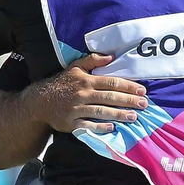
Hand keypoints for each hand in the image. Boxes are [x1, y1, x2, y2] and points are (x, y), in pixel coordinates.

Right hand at [27, 53, 147, 134]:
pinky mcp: (71, 123)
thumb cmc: (61, 83)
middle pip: (109, 97)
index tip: (142, 90)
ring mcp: (76, 109)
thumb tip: (111, 56)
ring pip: (101, 111)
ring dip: (118, 114)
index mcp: (85, 80)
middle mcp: (82, 94)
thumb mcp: (74, 67)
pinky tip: (112, 128)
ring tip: (134, 116)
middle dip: (128, 100)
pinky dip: (99, 127)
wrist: (39, 102)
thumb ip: (92, 60)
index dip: (127, 86)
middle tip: (144, 104)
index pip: (110, 82)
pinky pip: (87, 126)